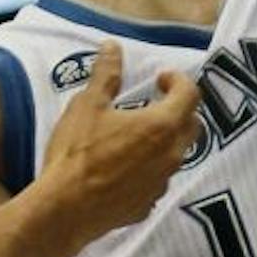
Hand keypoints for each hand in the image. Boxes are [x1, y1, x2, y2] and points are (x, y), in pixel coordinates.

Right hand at [38, 43, 201, 240]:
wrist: (65, 210)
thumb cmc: (77, 153)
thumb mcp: (88, 105)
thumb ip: (106, 74)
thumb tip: (113, 47)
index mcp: (161, 126)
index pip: (190, 95)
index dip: (178, 81)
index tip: (160, 78)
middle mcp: (171, 155)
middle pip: (191, 126)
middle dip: (179, 110)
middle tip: (155, 102)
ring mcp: (161, 183)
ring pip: (176, 155)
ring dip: (164, 140)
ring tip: (136, 134)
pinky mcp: (147, 205)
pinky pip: (158, 180)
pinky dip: (149, 168)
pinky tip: (124, 167)